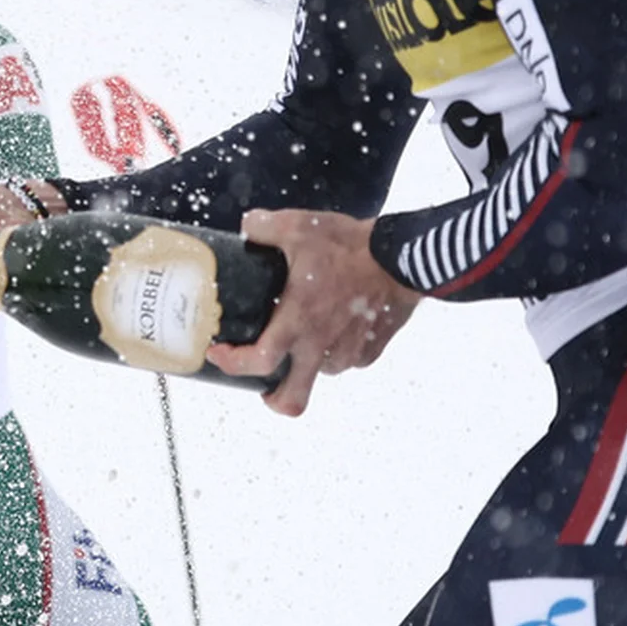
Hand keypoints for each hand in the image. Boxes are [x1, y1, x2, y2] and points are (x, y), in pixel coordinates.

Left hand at [207, 208, 419, 416]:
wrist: (407, 258)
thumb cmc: (353, 246)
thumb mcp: (299, 226)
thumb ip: (264, 228)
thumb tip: (248, 226)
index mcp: (297, 322)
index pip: (258, 363)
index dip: (232, 365)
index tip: (218, 353)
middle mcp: (322, 347)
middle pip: (292, 398)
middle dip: (273, 398)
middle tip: (263, 380)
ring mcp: (350, 352)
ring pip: (320, 373)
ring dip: (308, 360)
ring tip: (307, 331)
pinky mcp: (373, 350)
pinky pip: (347, 360)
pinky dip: (336, 350)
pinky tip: (336, 324)